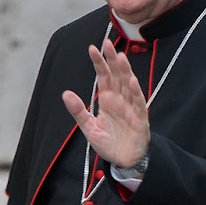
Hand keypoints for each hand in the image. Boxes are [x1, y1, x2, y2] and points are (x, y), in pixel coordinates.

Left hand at [61, 43, 148, 169]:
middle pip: (117, 75)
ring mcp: (130, 107)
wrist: (124, 162)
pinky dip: (135, 92)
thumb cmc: (109, 143)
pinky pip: (138, 103)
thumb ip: (78, 111)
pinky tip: (131, 81)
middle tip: (107, 42)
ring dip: (125, 71)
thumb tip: (65, 93)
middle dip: (112, 59)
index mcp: (107, 99)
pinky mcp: (140, 119)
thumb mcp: (88, 128)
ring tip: (121, 56)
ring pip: (128, 85)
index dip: (99, 62)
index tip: (93, 48)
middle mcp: (120, 100)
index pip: (103, 76)